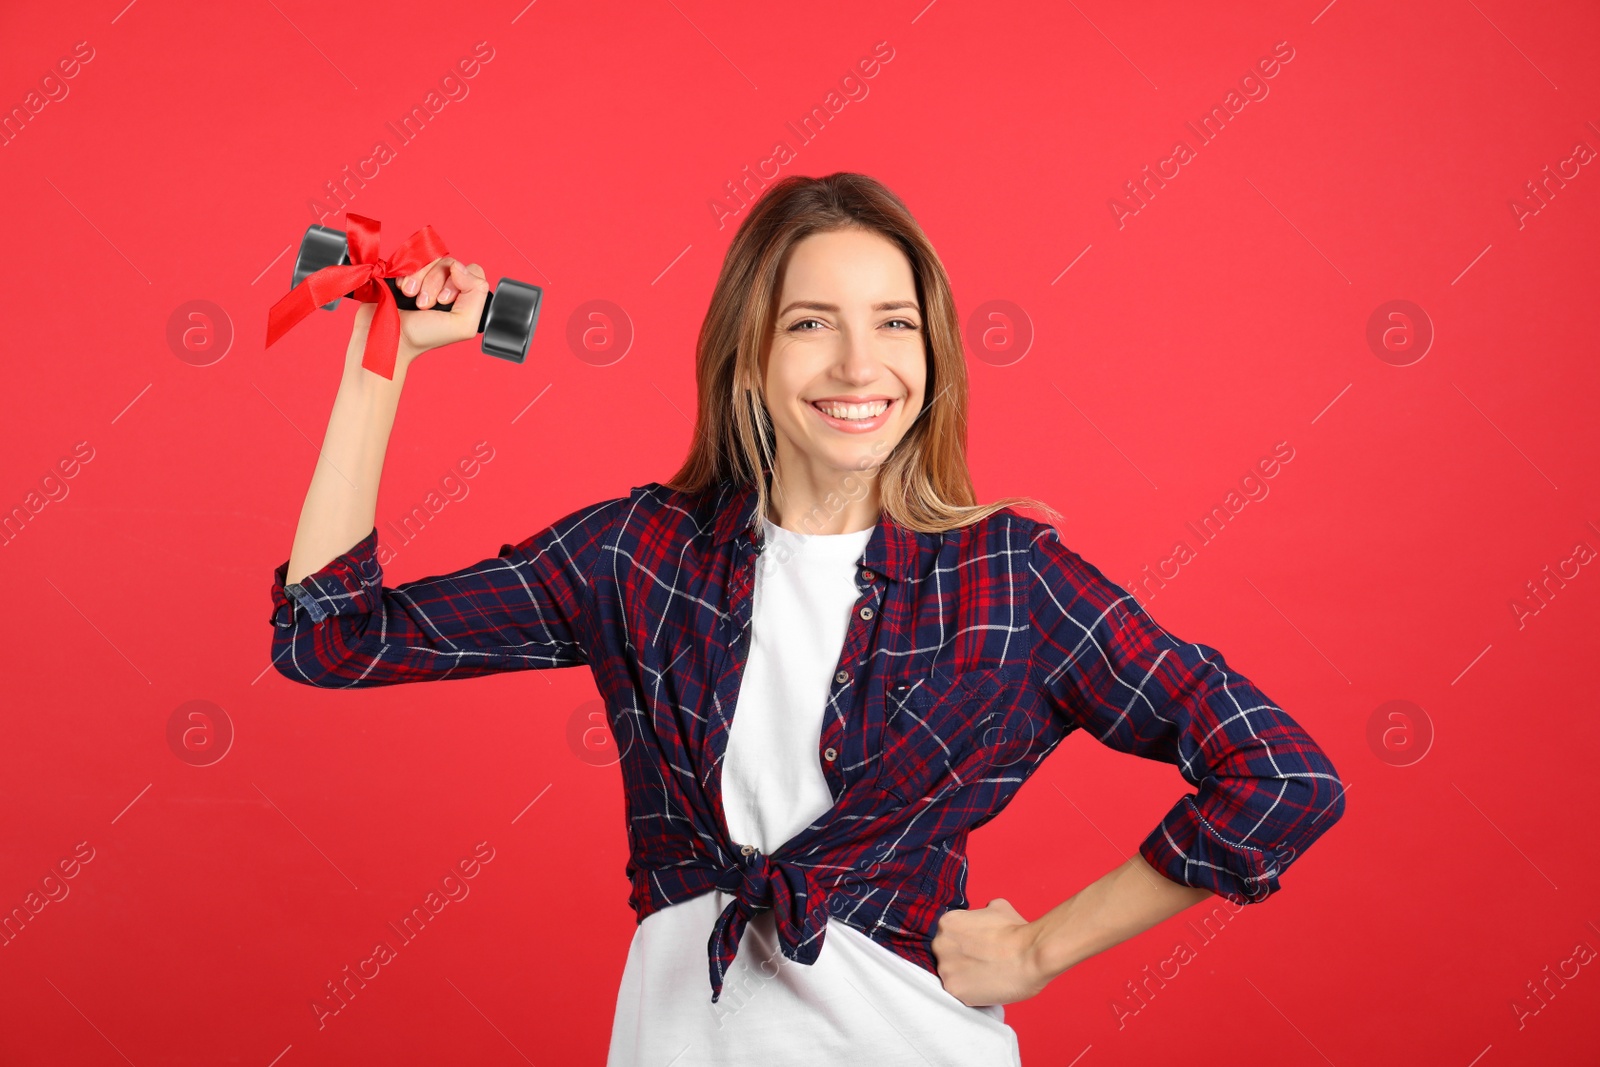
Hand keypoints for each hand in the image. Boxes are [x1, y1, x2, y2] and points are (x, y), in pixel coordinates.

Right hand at [348, 255, 489, 372]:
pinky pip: (411, 257)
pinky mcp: (407, 271)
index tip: (444, 301)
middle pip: (450, 263)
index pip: (472, 271)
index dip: (460, 281)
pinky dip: (406, 273)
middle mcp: (446, 285)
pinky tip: (401, 288)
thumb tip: (460, 266)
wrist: (387, 336)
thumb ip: (476, 295)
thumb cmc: (423, 336)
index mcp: (463, 297)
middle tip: (424, 304)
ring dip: (419, 278)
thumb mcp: (462, 325)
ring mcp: (426, 276)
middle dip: (436, 282)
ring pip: (431, 259)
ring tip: (410, 295)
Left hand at [931, 897, 1053, 1006]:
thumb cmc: (1017, 931)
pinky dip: (972, 992)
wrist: (1031, 955)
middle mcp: (940, 944)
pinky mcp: (954, 989)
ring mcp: (945, 968)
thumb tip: (984, 912)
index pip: (948, 935)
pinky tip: (987, 986)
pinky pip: (960, 992)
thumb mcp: (997, 907)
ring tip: (987, 975)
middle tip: (982, 962)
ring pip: (951, 974)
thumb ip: (982, 912)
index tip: (976, 948)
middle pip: (945, 955)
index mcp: (947, 923)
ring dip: (966, 976)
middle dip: (961, 958)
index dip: (964, 943)